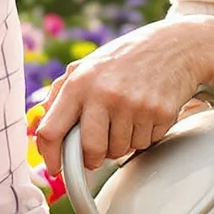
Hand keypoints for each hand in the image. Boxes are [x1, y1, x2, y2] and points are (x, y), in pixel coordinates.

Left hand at [35, 17, 213, 172]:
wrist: (176, 45)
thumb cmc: (125, 59)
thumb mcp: (86, 68)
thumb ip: (59, 96)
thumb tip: (38, 131)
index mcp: (79, 82)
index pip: (52, 131)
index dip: (50, 157)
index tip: (54, 168)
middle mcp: (104, 93)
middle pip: (90, 151)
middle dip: (92, 159)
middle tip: (97, 151)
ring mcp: (133, 104)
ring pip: (119, 151)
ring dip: (121, 144)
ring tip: (126, 117)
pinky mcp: (159, 113)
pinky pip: (143, 144)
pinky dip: (143, 136)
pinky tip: (145, 113)